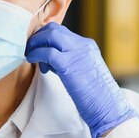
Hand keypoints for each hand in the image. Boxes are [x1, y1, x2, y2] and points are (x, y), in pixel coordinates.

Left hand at [25, 22, 138, 137]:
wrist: (109, 108)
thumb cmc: (95, 97)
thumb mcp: (84, 72)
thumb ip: (70, 62)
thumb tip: (49, 61)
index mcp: (88, 46)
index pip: (62, 31)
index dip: (45, 37)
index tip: (37, 48)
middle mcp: (83, 45)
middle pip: (54, 28)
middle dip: (38, 37)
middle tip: (30, 50)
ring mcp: (77, 53)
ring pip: (50, 35)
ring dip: (35, 44)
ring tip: (30, 57)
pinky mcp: (69, 65)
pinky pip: (47, 52)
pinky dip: (36, 54)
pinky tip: (32, 61)